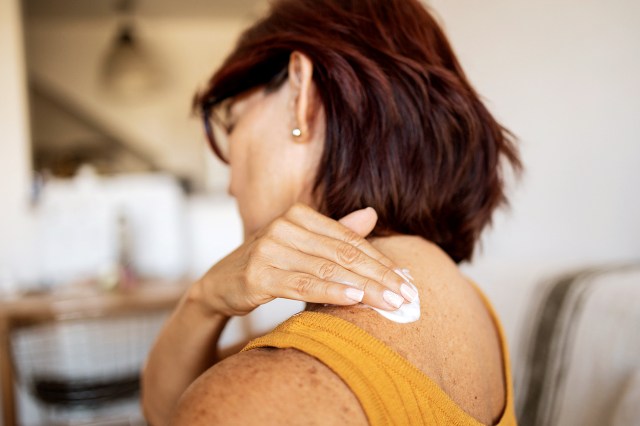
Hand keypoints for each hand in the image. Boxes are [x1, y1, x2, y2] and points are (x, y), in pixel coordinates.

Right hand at [191, 203, 416, 316]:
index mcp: (299, 215)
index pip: (349, 240)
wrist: (220, 284)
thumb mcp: (303, 246)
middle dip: (379, 277)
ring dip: (364, 287)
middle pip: (343, 254)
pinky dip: (331, 291)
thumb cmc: (268, 265)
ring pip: (327, 269)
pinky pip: (302, 284)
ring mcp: (269, 248)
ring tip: (390, 303)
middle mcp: (284, 226)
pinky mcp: (258, 273)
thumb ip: (336, 233)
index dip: (380, 261)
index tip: (405, 281)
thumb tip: (372, 214)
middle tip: (406, 296)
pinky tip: (354, 299)